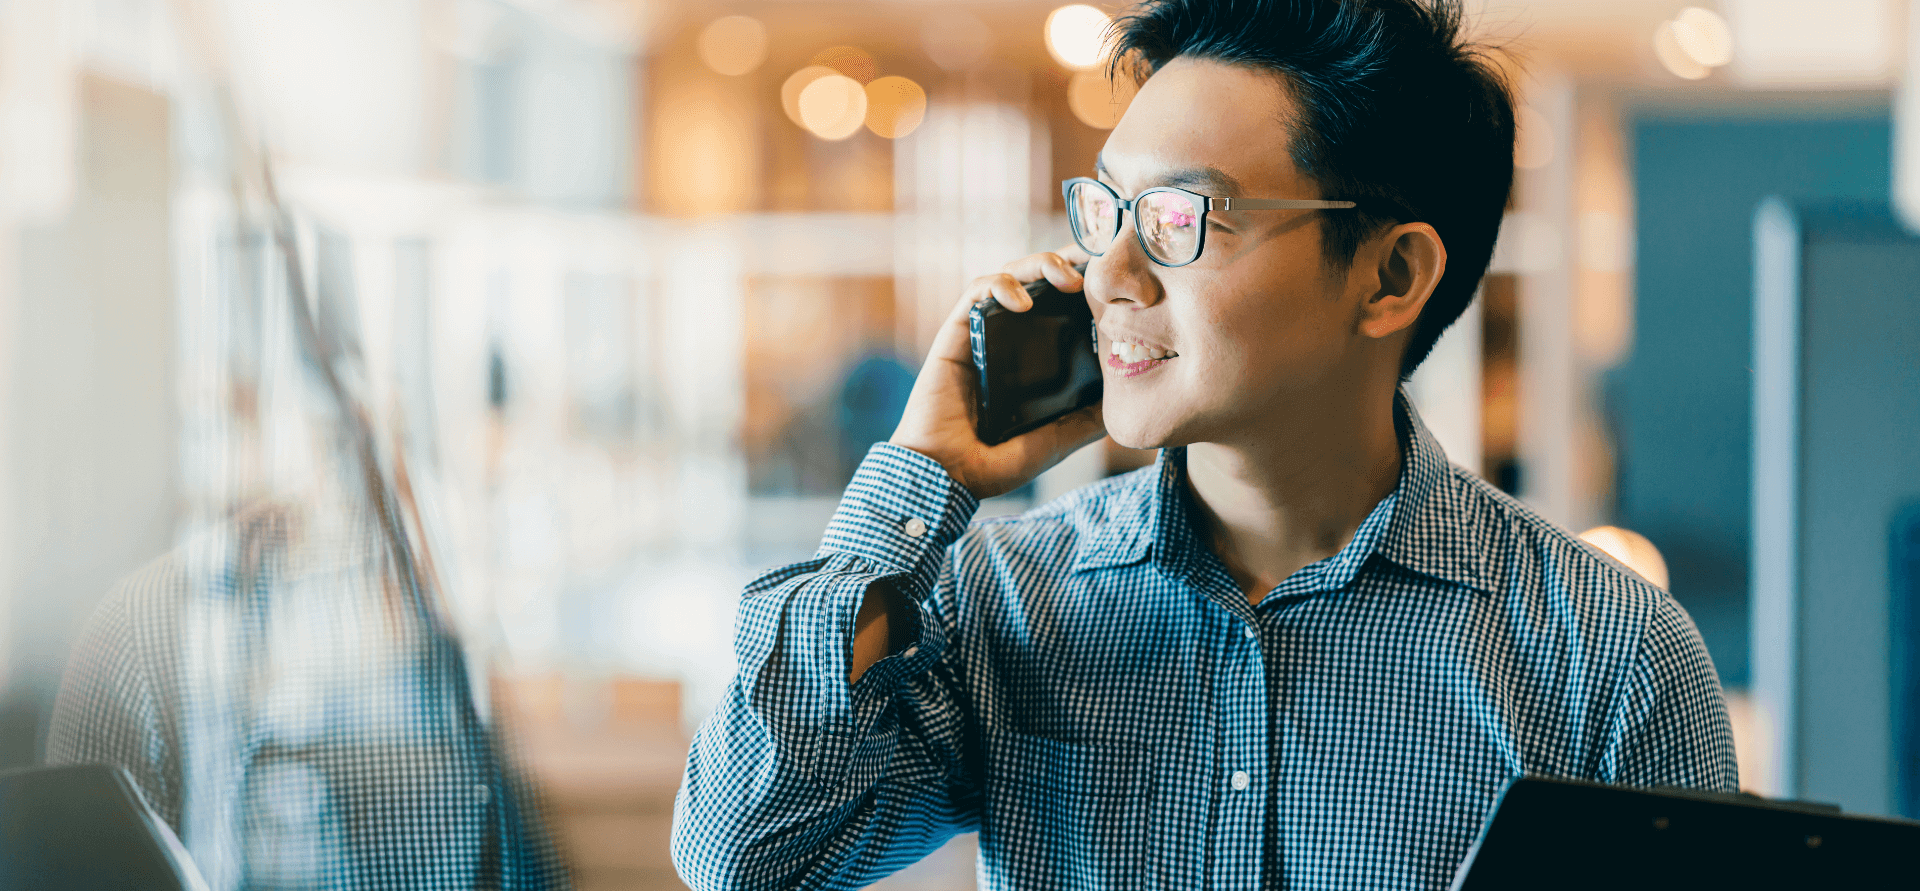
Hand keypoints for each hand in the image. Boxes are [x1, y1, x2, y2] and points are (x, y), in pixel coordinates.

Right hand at [889, 247, 1105, 499]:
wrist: (947, 476)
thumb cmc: (994, 464)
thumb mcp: (1054, 441)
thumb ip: (1085, 421)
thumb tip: (1124, 403)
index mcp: (1033, 360)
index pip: (1062, 307)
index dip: (1085, 284)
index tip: (1112, 277)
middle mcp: (1009, 340)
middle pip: (1039, 281)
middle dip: (1067, 261)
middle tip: (1094, 260)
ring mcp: (982, 333)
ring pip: (1010, 275)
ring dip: (1039, 265)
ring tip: (1067, 277)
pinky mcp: (956, 332)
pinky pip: (976, 292)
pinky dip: (1000, 285)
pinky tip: (1023, 301)